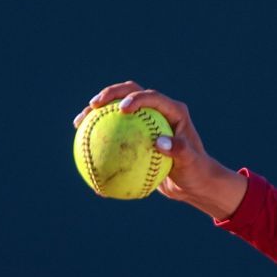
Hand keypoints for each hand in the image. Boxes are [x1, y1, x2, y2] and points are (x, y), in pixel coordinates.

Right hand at [73, 81, 246, 217]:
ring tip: (79, 123)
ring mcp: (146, 122)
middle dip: (109, 94)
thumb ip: (179, 151)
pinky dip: (99, 137)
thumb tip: (159, 142)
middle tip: (93, 106)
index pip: (152, 97)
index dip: (135, 98)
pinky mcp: (137, 135)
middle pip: (130, 93)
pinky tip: (82, 148)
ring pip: (117, 110)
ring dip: (97, 112)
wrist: (194, 183)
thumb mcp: (191, 164)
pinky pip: (115, 133)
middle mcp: (159, 111)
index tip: (121, 110)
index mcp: (173, 111)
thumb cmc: (196, 172)